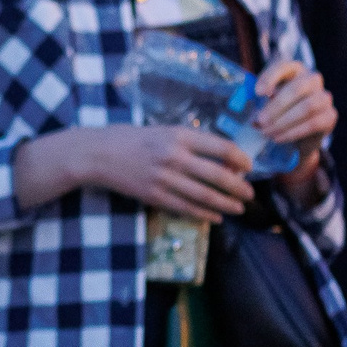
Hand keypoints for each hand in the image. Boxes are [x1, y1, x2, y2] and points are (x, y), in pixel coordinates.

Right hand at [23, 125, 253, 219]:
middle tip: (249, 194)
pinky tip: (215, 216)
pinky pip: (186, 208)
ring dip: (226, 204)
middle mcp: (174, 156)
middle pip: (218, 175)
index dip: (240, 159)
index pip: (221, 147)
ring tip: (238, 208)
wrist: (97, 154)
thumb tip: (219, 158)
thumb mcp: (162, 130)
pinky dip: (204, 214)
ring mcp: (164, 178)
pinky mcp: (154, 196)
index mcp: (178, 135)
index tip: (248, 166)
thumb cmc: (130, 138)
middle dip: (238, 187)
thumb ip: (188, 142)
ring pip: (205, 196)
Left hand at [252, 61, 333, 156]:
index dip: (270, 77)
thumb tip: (248, 109)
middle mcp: (312, 79)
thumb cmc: (278, 111)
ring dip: (284, 121)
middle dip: (276, 106)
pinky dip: (293, 132)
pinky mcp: (330, 116)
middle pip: (297, 88)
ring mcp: (324, 97)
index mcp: (294, 70)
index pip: (284, 66)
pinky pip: (313, 123)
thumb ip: (259, 101)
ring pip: (307, 107)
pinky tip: (278, 138)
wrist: (298, 133)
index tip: (257, 93)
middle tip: (259, 121)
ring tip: (267, 132)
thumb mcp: (266, 102)